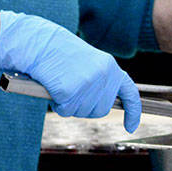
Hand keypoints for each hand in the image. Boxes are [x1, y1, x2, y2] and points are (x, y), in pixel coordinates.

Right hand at [0, 10, 141, 131]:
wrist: (38, 43)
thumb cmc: (58, 52)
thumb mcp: (87, 61)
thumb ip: (99, 80)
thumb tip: (102, 106)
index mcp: (110, 66)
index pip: (129, 93)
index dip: (133, 113)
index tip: (130, 127)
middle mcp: (104, 76)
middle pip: (101, 110)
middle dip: (85, 107)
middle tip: (70, 91)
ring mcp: (87, 85)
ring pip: (82, 112)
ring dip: (69, 104)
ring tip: (60, 84)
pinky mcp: (70, 92)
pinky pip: (65, 111)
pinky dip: (56, 104)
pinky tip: (52, 89)